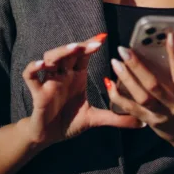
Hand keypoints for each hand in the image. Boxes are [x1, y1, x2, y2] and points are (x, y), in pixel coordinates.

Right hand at [21, 33, 144, 147]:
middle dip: (80, 45)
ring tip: (73, 49)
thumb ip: (116, 118)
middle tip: (93, 43)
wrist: (48, 137)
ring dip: (60, 52)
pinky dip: (33, 68)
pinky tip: (41, 65)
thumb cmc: (69, 122)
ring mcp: (49, 82)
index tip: (103, 36)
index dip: (91, 44)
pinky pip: (30, 76)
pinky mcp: (38, 93)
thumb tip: (142, 123)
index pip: (84, 54)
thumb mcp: (95, 119)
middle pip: (68, 52)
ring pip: (50, 58)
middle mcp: (63, 75)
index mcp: (77, 76)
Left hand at [106, 34, 173, 164]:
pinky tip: (110, 83)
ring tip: (116, 62)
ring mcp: (160, 115)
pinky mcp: (149, 122)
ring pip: (141, 97)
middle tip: (125, 50)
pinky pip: (131, 109)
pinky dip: (119, 97)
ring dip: (126, 79)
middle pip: (154, 85)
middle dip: (138, 66)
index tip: (168, 36)